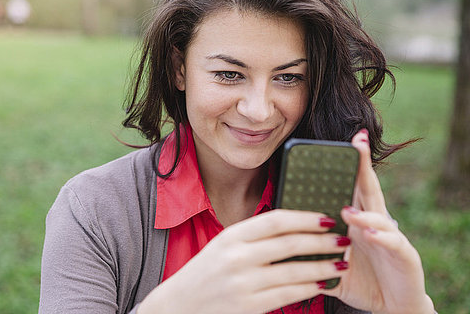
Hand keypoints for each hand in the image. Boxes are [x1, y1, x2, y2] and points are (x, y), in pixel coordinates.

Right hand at [138, 210, 349, 313]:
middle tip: (343, 238)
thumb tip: (295, 228)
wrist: (180, 305)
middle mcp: (237, 256)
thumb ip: (253, 237)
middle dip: (321, 240)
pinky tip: (323, 283)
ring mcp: (243, 283)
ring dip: (322, 266)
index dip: (305, 218)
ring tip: (341, 262)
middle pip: (289, 243)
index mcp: (231, 236)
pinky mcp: (249, 306)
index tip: (326, 217)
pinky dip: (310, 288)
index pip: (275, 220)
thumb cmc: (205, 273)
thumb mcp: (223, 246)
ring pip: (294, 270)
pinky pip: (288, 294)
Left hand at [323, 130, 434, 313]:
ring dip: (362, 212)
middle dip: (362, 164)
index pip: (348, 187)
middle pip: (367, 188)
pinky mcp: (404, 255)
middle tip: (356, 140)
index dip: (345, 165)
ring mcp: (391, 236)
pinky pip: (393, 243)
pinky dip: (382, 237)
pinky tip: (370, 234)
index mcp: (356, 219)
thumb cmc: (361, 278)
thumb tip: (279, 241)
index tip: (340, 141)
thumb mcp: (332, 261)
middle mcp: (374, 222)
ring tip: (346, 211)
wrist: (393, 305)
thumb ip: (311, 249)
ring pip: (378, 215)